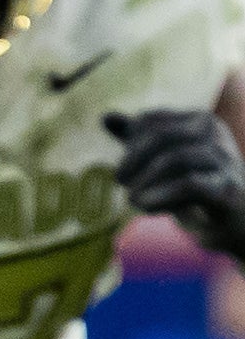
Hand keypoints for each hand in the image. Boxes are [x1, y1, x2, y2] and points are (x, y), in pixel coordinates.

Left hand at [106, 110, 244, 255]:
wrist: (234, 222)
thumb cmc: (195, 187)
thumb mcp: (162, 160)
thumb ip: (136, 139)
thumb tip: (105, 116)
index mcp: (198, 121)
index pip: (149, 121)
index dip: (128, 145)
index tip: (125, 172)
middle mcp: (215, 134)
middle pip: (160, 137)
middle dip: (132, 161)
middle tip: (122, 182)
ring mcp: (224, 160)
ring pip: (174, 159)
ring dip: (144, 182)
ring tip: (133, 199)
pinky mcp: (228, 189)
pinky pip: (189, 184)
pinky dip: (159, 197)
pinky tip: (146, 207)